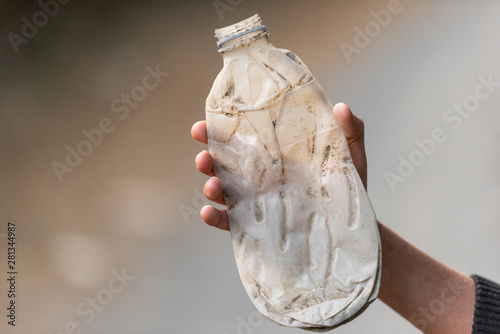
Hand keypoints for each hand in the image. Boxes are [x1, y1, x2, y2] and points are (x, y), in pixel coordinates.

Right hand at [191, 103, 366, 230]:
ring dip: (211, 185)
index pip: (244, 136)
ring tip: (212, 185)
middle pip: (225, 162)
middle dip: (208, 156)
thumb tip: (340, 107)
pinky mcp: (257, 225)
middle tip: (204, 154)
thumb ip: (350, 129)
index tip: (206, 122)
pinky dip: (215, 218)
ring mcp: (257, 201)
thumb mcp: (350, 153)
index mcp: (276, 152)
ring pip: (224, 191)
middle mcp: (262, 175)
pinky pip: (231, 222)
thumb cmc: (348, 183)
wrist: (353, 224)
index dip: (221, 129)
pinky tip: (208, 213)